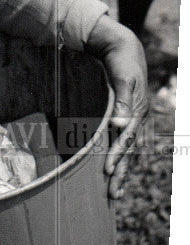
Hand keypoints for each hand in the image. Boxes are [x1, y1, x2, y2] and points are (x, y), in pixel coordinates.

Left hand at [85, 16, 148, 198]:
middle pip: (128, 151)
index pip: (126, 140)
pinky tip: (115, 171)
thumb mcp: (123, 77)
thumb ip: (123, 101)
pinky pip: (122, 143)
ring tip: (115, 192)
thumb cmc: (121, 62)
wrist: (123, 49)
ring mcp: (132, 120)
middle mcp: (136, 120)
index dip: (117, 156)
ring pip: (126, 151)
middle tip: (112, 195)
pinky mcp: (125, 119)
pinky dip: (119, 159)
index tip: (108, 171)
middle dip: (121, 173)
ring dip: (121, 172)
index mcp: (137, 112)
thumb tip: (120, 124)